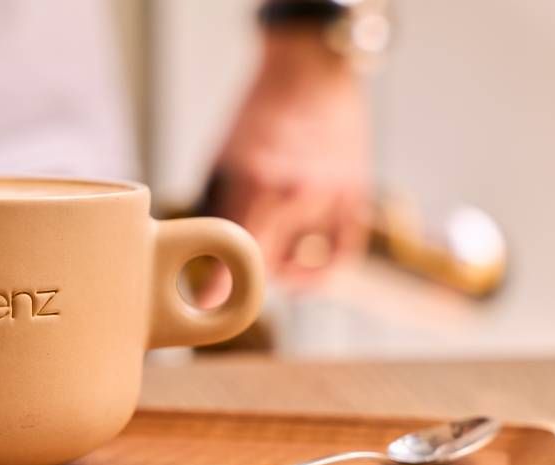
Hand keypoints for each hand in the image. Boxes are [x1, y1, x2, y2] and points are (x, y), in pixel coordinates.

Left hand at [202, 28, 370, 303]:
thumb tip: (200, 256)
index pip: (234, 252)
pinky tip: (306, 276)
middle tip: (234, 278)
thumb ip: (216, 207)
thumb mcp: (224, 156)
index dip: (219, 285)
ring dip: (283, 276)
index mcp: (256, 180)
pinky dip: (322, 273)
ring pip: (305, 266)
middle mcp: (296, 192)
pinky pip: (342, 253)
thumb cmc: (258, 114)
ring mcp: (331, 195)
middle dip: (246, 279)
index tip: (207, 305)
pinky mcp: (355, 195)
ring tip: (269, 271)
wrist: (310, 70)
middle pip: (267, 265)